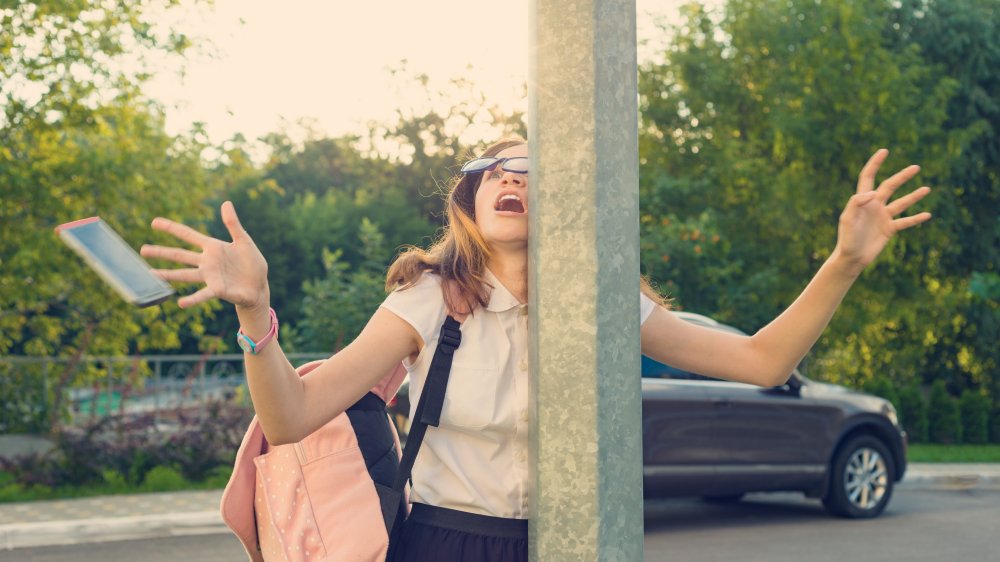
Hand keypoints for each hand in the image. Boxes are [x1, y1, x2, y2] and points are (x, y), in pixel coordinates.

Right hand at [141, 201, 268, 309]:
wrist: (259, 286)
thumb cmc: (251, 263)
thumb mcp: (244, 240)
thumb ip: (233, 224)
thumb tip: (225, 203)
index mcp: (212, 247)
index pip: (188, 235)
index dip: (172, 228)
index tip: (154, 222)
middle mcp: (207, 262)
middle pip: (180, 255)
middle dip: (161, 252)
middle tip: (142, 250)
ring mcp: (210, 276)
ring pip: (185, 274)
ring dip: (168, 274)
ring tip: (151, 274)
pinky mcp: (218, 290)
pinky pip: (203, 294)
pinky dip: (192, 299)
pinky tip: (180, 303)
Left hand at [833, 149, 931, 272]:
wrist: (851, 258)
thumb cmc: (846, 239)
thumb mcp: (847, 219)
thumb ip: (856, 203)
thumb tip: (872, 192)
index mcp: (862, 200)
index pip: (868, 177)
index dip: (875, 163)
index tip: (884, 151)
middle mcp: (874, 205)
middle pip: (890, 186)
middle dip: (902, 176)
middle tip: (916, 167)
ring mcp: (883, 217)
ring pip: (901, 203)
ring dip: (914, 196)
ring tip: (927, 188)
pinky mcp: (889, 229)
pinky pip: (905, 222)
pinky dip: (916, 218)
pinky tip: (928, 214)